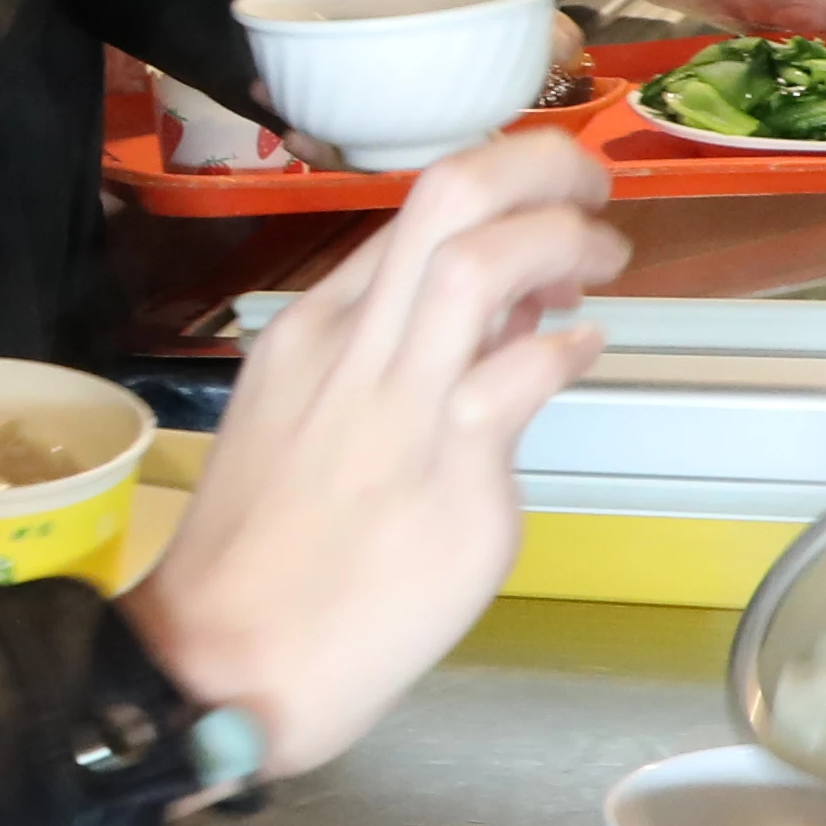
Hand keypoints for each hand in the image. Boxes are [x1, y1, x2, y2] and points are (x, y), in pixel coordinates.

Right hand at [121, 135, 623, 776]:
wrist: (223, 660)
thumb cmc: (261, 560)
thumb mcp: (295, 423)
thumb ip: (388, 361)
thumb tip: (499, 310)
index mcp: (309, 337)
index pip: (411, 214)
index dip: (496, 184)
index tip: (540, 196)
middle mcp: (353, 356)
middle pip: (449, 200)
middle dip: (540, 165)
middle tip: (589, 181)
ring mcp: (403, 414)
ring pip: (484, 264)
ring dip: (565, 239)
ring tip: (601, 258)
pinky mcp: (453, 483)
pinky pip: (526, 377)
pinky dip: (570, 346)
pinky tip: (585, 350)